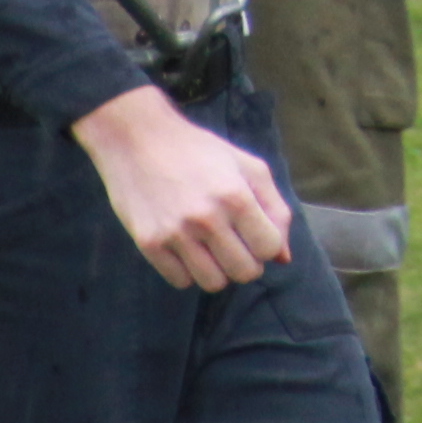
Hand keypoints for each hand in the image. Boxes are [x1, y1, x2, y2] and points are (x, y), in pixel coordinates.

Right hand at [72, 84, 294, 291]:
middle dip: (247, 262)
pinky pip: (181, 281)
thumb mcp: (247, 167)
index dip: (267, 245)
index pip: (269, 249)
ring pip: (214, 284)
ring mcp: (176, 233)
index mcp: (236, 196)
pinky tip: (186, 248)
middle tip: (234, 243)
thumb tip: (284, 258)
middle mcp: (207, 218)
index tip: (254, 233)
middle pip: (245, 272)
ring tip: (210, 247)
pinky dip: (188, 271)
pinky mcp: (149, 243)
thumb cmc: (200, 151)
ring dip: (218, 270)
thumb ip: (275, 210)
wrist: (138, 139)